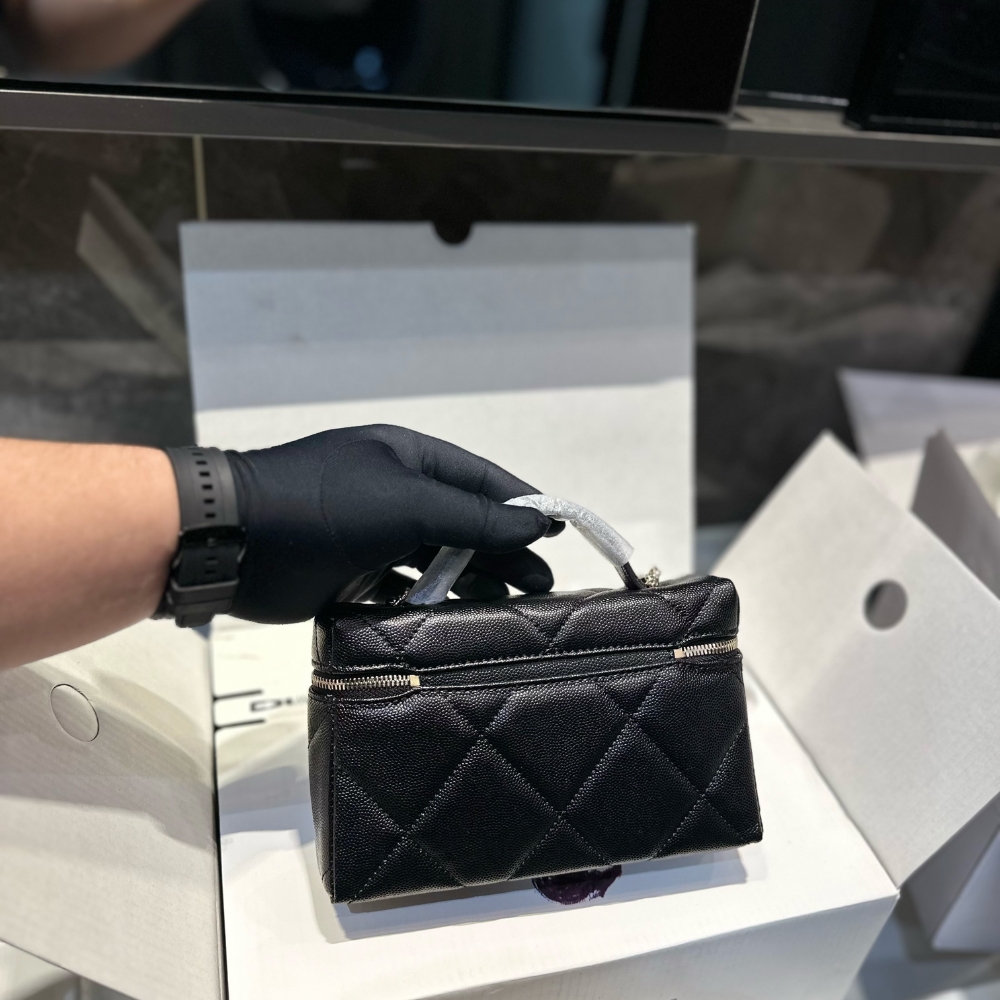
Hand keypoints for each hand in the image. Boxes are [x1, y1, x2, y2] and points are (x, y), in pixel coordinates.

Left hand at [225, 425, 561, 623]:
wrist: (236, 542)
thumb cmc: (325, 506)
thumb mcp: (407, 504)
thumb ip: (472, 517)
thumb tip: (535, 522)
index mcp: (408, 458)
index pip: (480, 480)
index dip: (520, 505)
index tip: (557, 533)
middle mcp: (395, 491)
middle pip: (462, 521)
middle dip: (502, 550)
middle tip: (540, 584)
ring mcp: (372, 532)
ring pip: (436, 556)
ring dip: (470, 578)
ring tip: (510, 606)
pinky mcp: (351, 570)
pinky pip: (403, 584)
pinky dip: (430, 599)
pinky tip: (456, 618)